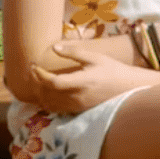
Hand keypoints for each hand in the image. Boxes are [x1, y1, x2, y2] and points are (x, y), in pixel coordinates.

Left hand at [28, 47, 159, 113]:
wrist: (127, 88)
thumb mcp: (95, 57)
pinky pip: (57, 109)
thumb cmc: (112, 69)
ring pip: (50, 103)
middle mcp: (78, 97)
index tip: (34, 65)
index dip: (40, 75)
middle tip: (32, 71)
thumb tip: (54, 47)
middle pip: (48, 94)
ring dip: (39, 92)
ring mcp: (78, 106)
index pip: (54, 82)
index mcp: (82, 82)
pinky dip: (47, 101)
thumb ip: (74, 53)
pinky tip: (45, 92)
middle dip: (36, 82)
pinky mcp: (79, 110)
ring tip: (36, 80)